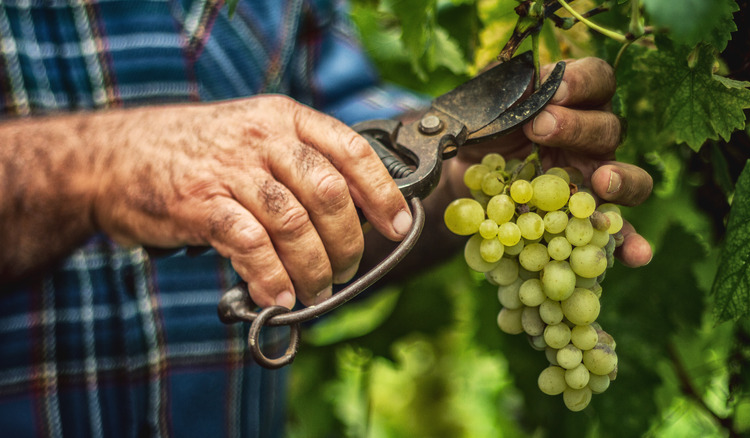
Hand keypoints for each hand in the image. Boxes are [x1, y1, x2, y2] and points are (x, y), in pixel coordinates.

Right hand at [92, 95, 411, 307]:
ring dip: (315, 269)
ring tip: (316, 291)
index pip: (352, 151)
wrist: (117, 155)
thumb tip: (352, 217)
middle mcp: (264, 138)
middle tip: (346, 271)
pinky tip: (279, 298)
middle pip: (330, 195)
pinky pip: (252, 246)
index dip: (383, 193)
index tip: (398, 227)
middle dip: (349, 243)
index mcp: (286, 119)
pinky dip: (273, 278)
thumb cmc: (198, 153)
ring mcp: (231, 170)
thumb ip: (299, 167)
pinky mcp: (201, 204)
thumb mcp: (255, 137)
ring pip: (296, 225)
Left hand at [448, 57, 652, 266]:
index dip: (583, 82)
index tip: (555, 89)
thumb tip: (529, 84)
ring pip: (630, 178)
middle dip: (578, 127)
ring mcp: (595, 180)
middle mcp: (593, 138)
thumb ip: (506, 92)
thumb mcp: (487, 106)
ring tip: (602, 182)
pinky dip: (630, 243)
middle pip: (608, 128)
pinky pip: (616, 231)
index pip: (597, 80)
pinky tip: (639, 255)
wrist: (464, 174)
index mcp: (574, 101)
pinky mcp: (587, 218)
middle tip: (541, 129)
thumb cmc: (482, 130)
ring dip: (621, 180)